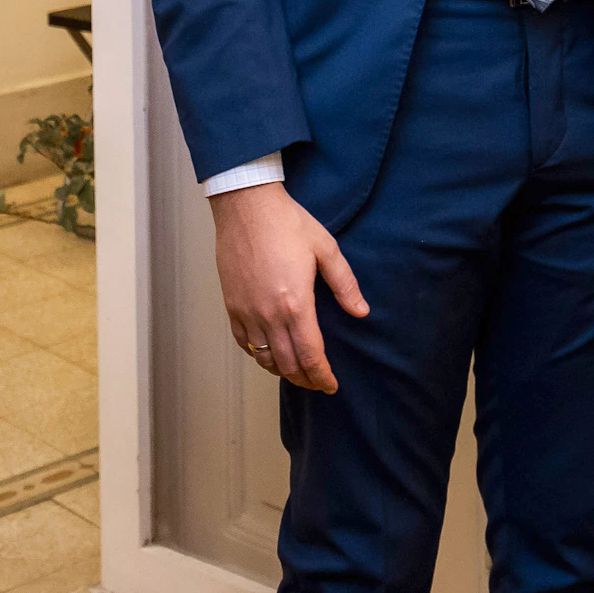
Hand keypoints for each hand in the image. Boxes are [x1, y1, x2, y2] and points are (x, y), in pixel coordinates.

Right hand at [211, 183, 369, 392]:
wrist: (246, 206)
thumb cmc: (287, 223)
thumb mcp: (326, 249)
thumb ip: (345, 284)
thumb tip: (361, 311)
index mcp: (296, 304)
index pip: (311, 355)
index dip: (322, 376)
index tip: (331, 386)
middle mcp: (269, 315)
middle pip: (288, 364)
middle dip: (305, 379)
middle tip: (318, 383)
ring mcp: (246, 312)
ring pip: (264, 358)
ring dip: (282, 371)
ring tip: (297, 372)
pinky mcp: (231, 305)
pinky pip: (243, 342)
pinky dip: (258, 355)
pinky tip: (268, 354)